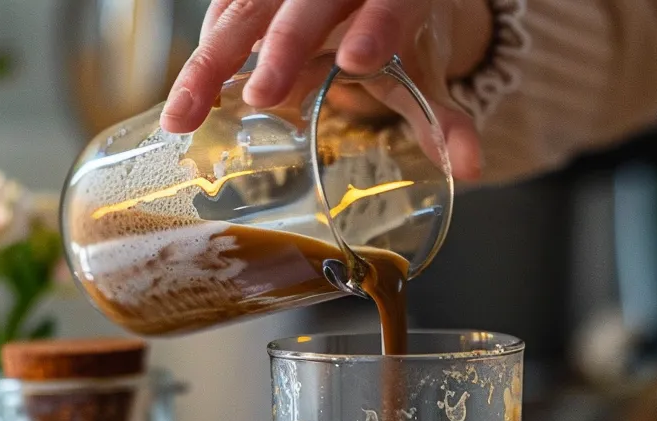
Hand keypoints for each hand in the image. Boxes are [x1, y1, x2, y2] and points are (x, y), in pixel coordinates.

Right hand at [159, 0, 490, 179]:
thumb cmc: (399, 33)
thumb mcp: (424, 73)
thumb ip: (443, 120)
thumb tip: (472, 168)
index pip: (393, 2)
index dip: (380, 27)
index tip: (358, 61)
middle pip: (308, 3)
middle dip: (285, 45)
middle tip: (265, 95)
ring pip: (248, 7)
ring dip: (214, 59)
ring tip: (185, 114)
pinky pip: (224, 9)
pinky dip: (206, 50)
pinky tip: (188, 96)